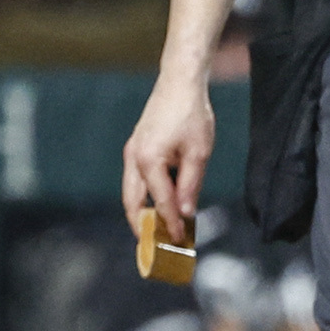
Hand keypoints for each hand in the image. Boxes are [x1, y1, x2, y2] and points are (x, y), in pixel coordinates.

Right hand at [121, 73, 216, 236]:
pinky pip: (136, 180)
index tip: (180, 243)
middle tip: (154, 247)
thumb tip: (187, 213)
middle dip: (142, 227)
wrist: (179, 83)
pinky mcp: (136, 148)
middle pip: (132, 203)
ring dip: (141, 213)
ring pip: (131, 193)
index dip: (171, 224)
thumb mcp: (198, 153)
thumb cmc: (191, 115)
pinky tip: (159, 203)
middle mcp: (134, 159)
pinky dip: (144, 197)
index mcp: (148, 161)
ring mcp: (132, 153)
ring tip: (155, 231)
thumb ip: (190, 185)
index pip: (161, 202)